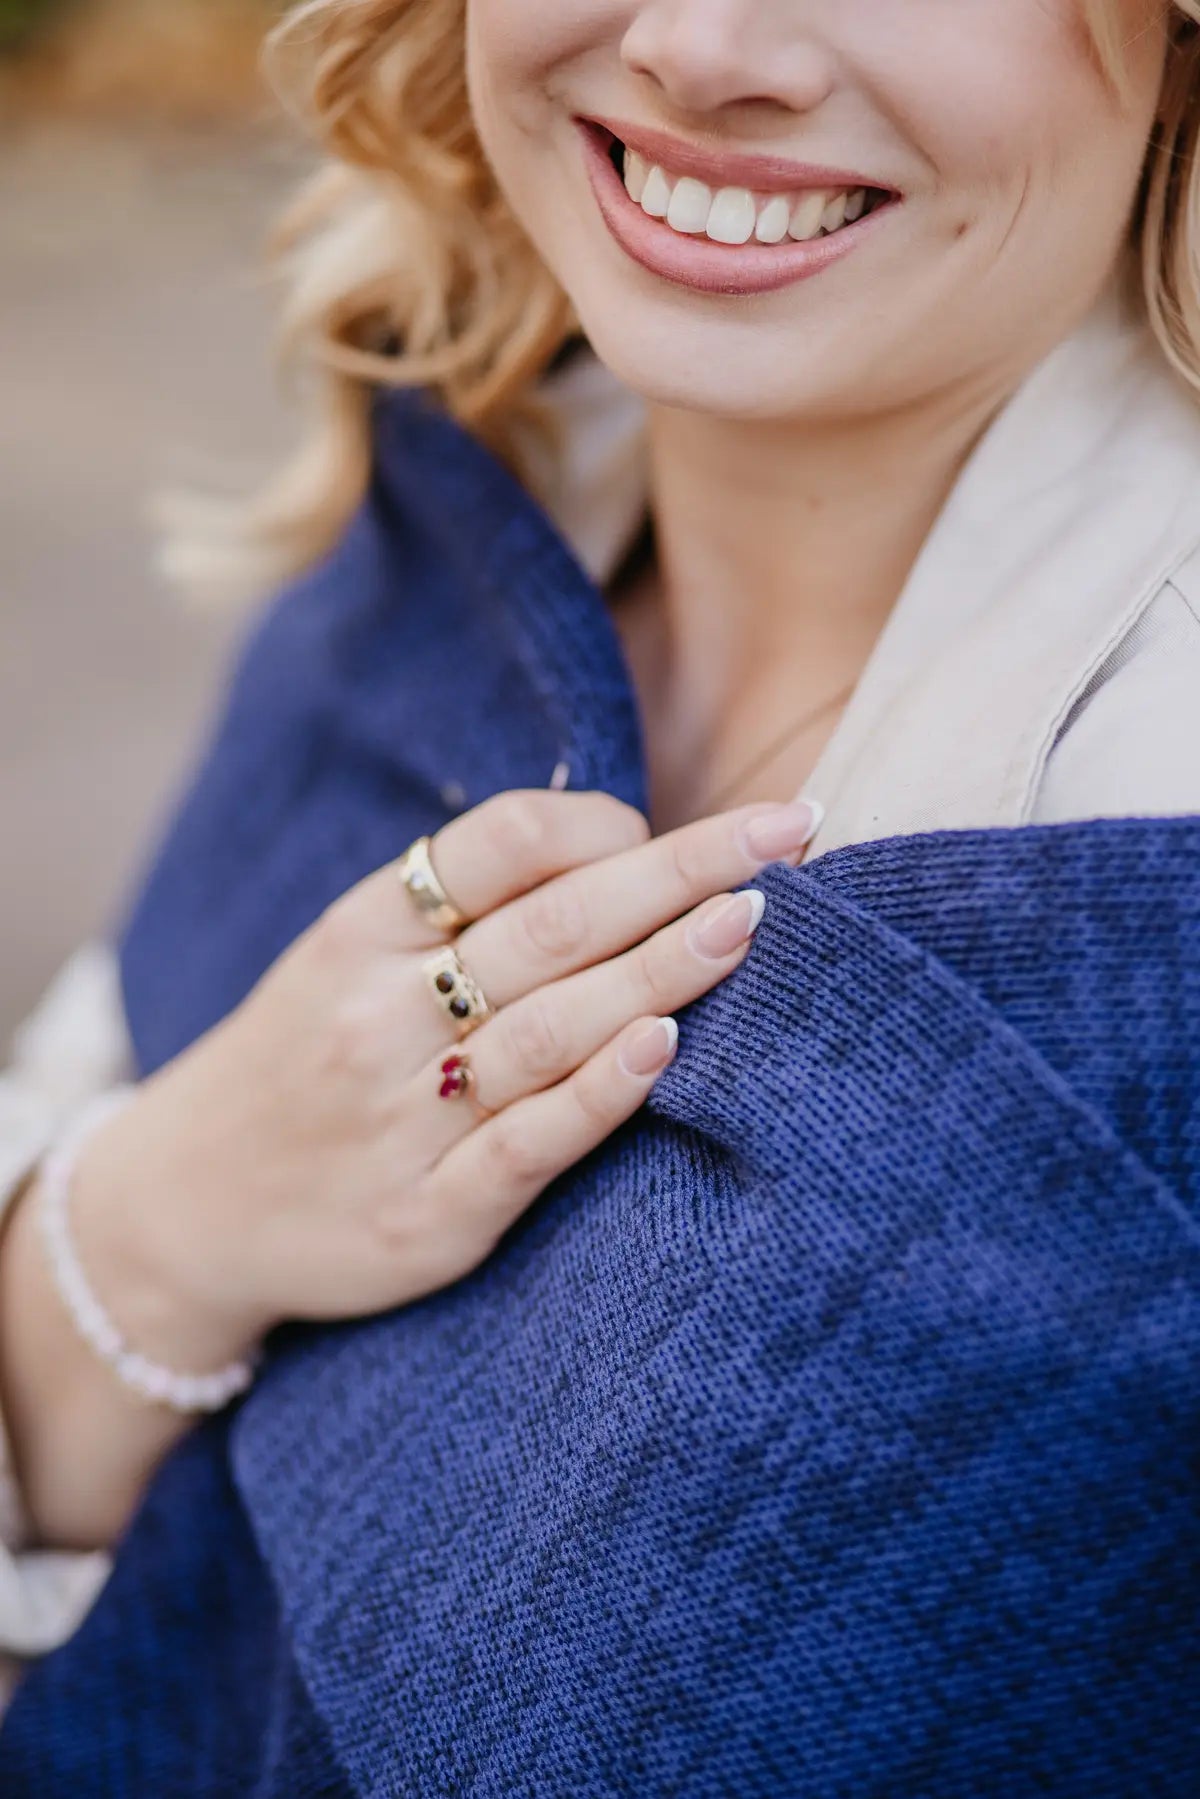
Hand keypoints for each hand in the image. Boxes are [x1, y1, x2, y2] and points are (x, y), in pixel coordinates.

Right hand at [74, 791, 819, 1372]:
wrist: (180, 1209)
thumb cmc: (297, 1061)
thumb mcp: (340, 957)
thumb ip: (454, 909)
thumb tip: (618, 842)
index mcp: (359, 932)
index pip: (498, 845)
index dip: (606, 824)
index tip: (682, 830)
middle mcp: (378, 1015)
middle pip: (553, 923)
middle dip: (682, 871)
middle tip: (787, 831)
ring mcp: (402, 1120)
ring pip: (553, 1026)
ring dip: (662, 967)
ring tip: (753, 920)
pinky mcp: (426, 1219)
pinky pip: (526, 1147)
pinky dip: (597, 1094)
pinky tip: (663, 1046)